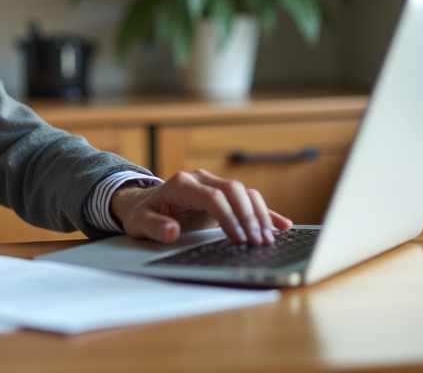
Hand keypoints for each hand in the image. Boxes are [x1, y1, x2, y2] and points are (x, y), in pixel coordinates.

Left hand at [109, 169, 293, 245]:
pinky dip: (264, 212)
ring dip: (259, 215)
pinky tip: (282, 225)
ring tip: (268, 240)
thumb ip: (154, 227)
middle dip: (249, 216)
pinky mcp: (223, 195)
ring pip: (244, 193)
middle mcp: (201, 179)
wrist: (143, 204)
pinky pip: (247, 199)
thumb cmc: (142, 214)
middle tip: (258, 242)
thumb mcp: (140, 223)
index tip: (238, 239)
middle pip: (234, 190)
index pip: (212, 197)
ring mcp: (213, 185)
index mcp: (182, 184)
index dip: (228, 217)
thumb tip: (171, 231)